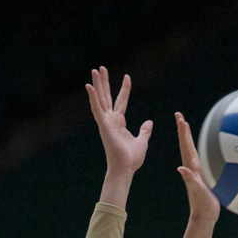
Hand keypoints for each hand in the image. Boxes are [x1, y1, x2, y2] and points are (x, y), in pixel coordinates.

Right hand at [85, 66, 151, 188]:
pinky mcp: (103, 126)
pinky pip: (96, 109)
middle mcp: (110, 120)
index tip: (127, 77)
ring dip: (97, 85)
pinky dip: (92, 97)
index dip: (124, 89)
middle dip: (104, 82)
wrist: (125, 169)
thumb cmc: (132, 159)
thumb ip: (144, 131)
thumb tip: (149, 122)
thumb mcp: (142, 141)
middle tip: (101, 68)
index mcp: (119, 123)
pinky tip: (89, 86)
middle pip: (106, 96)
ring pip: (100, 99)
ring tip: (95, 70)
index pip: (121, 101)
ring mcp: (105, 122)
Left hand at [175, 113, 219, 222]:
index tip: (180, 118)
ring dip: (188, 137)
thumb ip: (191, 179)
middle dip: (183, 130)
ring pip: (191, 150)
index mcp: (190, 168)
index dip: (183, 132)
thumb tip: (181, 168)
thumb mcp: (198, 191)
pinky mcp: (201, 176)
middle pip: (186, 144)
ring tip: (185, 126)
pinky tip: (198, 148)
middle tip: (179, 116)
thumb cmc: (202, 205)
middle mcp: (192, 167)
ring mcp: (196, 172)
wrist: (204, 216)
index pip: (186, 146)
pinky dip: (197, 150)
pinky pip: (198, 158)